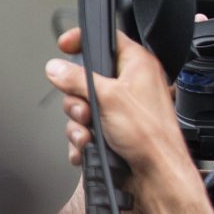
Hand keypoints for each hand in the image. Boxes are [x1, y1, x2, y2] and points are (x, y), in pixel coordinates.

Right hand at [45, 29, 213, 213]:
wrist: (157, 174)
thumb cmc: (149, 135)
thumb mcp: (107, 97)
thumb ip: (77, 79)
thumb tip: (57, 67)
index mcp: (138, 65)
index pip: (108, 39)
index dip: (84, 39)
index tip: (65, 45)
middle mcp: (131, 84)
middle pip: (86, 78)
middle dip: (77, 98)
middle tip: (84, 110)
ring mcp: (122, 109)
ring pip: (84, 106)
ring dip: (79, 123)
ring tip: (89, 134)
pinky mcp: (114, 130)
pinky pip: (87, 128)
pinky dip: (84, 138)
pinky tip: (88, 147)